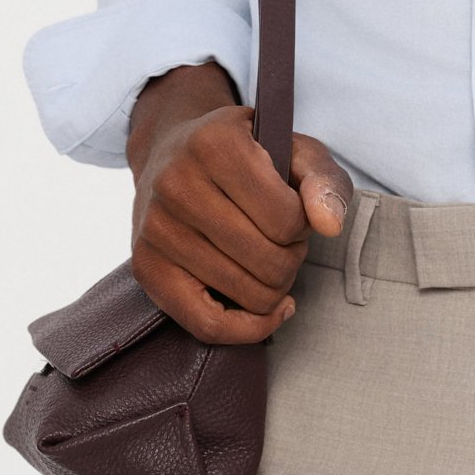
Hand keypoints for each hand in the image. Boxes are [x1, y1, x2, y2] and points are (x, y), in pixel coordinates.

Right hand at [124, 60, 353, 342]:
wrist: (171, 151)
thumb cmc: (243, 153)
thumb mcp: (294, 148)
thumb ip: (324, 179)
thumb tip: (330, 225)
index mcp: (214, 144)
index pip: (287, 219)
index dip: (304, 224)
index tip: (296, 212)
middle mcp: (176, 184)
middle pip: (269, 262)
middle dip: (292, 256)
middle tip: (283, 239)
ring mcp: (155, 229)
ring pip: (247, 295)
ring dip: (275, 285)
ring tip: (267, 257)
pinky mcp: (145, 268)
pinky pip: (207, 325)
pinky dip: (248, 329)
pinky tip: (269, 311)